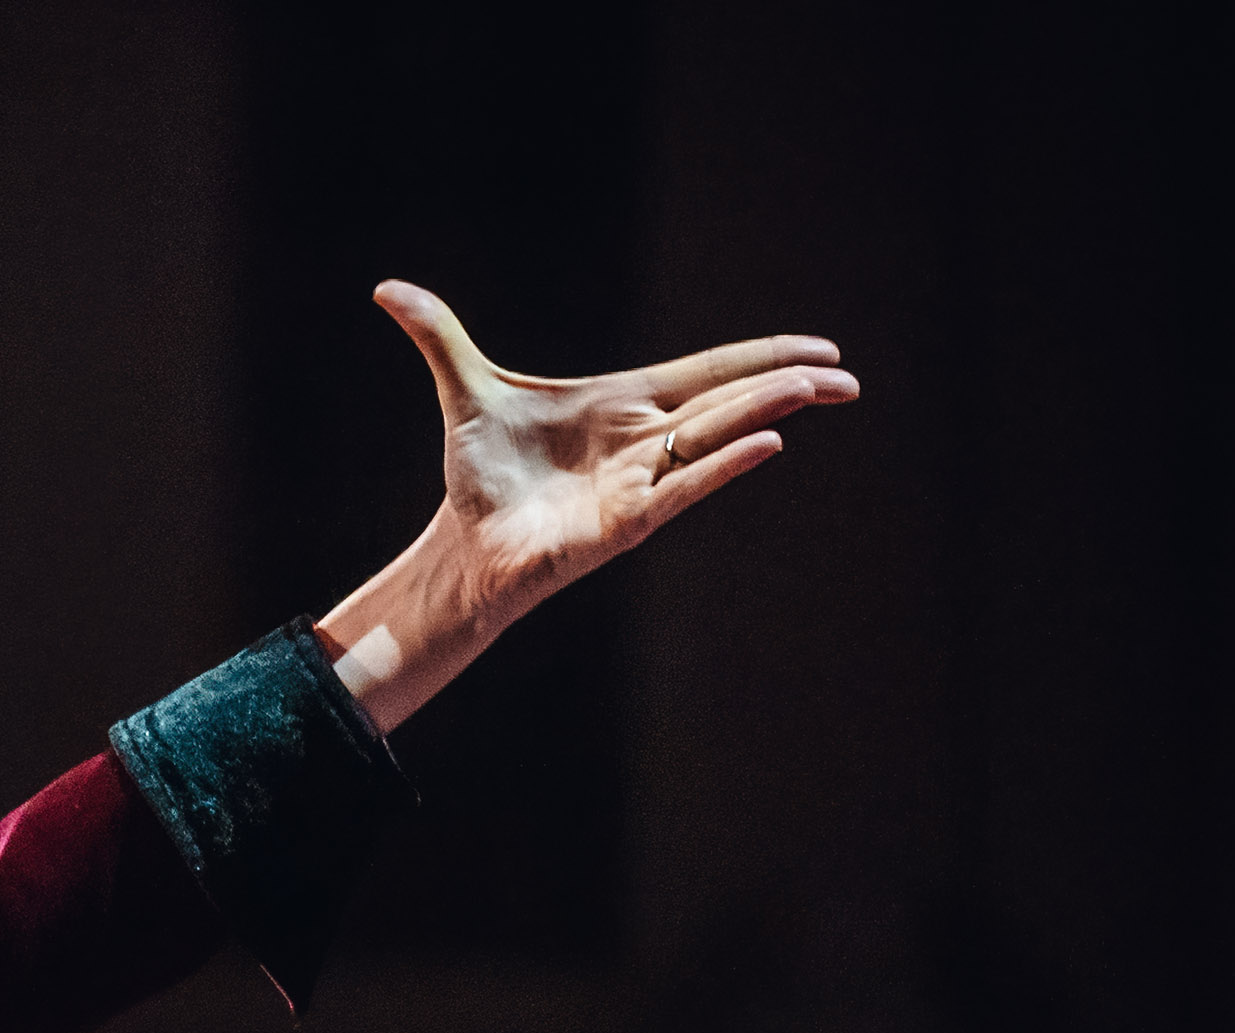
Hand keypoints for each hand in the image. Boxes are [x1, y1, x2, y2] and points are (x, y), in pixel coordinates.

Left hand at [318, 281, 857, 729]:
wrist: (464, 544)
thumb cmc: (481, 475)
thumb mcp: (464, 389)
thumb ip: (438, 335)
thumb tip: (386, 287)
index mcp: (624, 403)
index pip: (709, 372)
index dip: (762, 358)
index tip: (821, 350)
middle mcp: (643, 441)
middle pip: (729, 401)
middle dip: (787, 384)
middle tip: (848, 375)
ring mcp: (640, 482)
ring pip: (717, 437)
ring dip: (767, 411)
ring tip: (821, 389)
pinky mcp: (625, 523)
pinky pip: (685, 487)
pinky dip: (725, 465)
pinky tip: (770, 444)